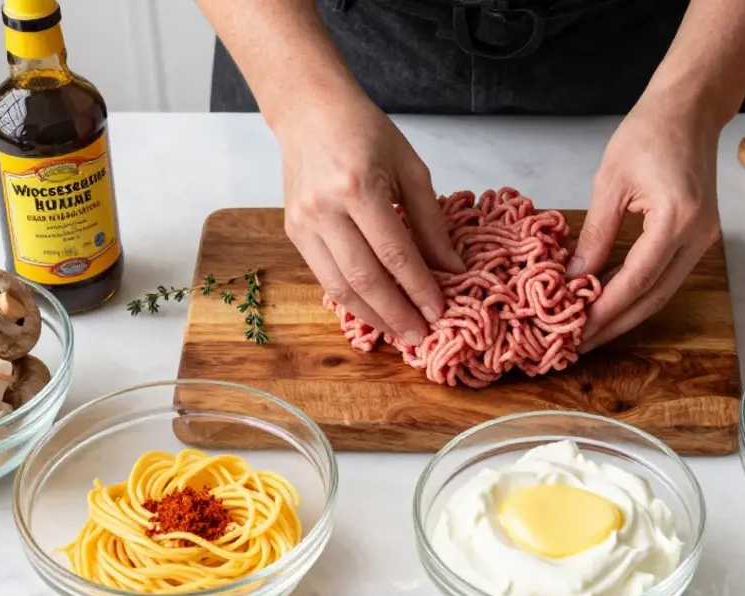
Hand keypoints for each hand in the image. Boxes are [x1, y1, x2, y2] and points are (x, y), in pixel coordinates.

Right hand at [276, 97, 464, 344]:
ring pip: (340, 287)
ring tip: (399, 333)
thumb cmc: (365, 132)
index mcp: (358, 187)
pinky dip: (351, 299)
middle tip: (421, 335)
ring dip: (373, 316)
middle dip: (397, 313)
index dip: (420, 288)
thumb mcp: (410, 168)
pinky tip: (374, 310)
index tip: (440, 311)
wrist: (310, 112)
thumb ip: (431, 221)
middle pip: (365, 278)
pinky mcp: (293, 232)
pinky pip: (324, 277)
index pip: (396, 253)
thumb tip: (452, 268)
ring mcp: (304, 223)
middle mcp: (325, 209)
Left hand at [569, 94, 723, 352]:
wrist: (689, 110)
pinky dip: (639, 293)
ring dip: (626, 314)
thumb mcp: (610, 183)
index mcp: (678, 218)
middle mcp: (699, 235)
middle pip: (654, 297)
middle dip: (615, 324)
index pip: (638, 279)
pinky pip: (667, 275)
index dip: (605, 310)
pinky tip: (610, 302)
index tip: (577, 331)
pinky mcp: (700, 237)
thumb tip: (574, 279)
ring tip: (590, 331)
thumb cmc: (649, 132)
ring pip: (663, 292)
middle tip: (579, 345)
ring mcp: (705, 239)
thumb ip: (595, 235)